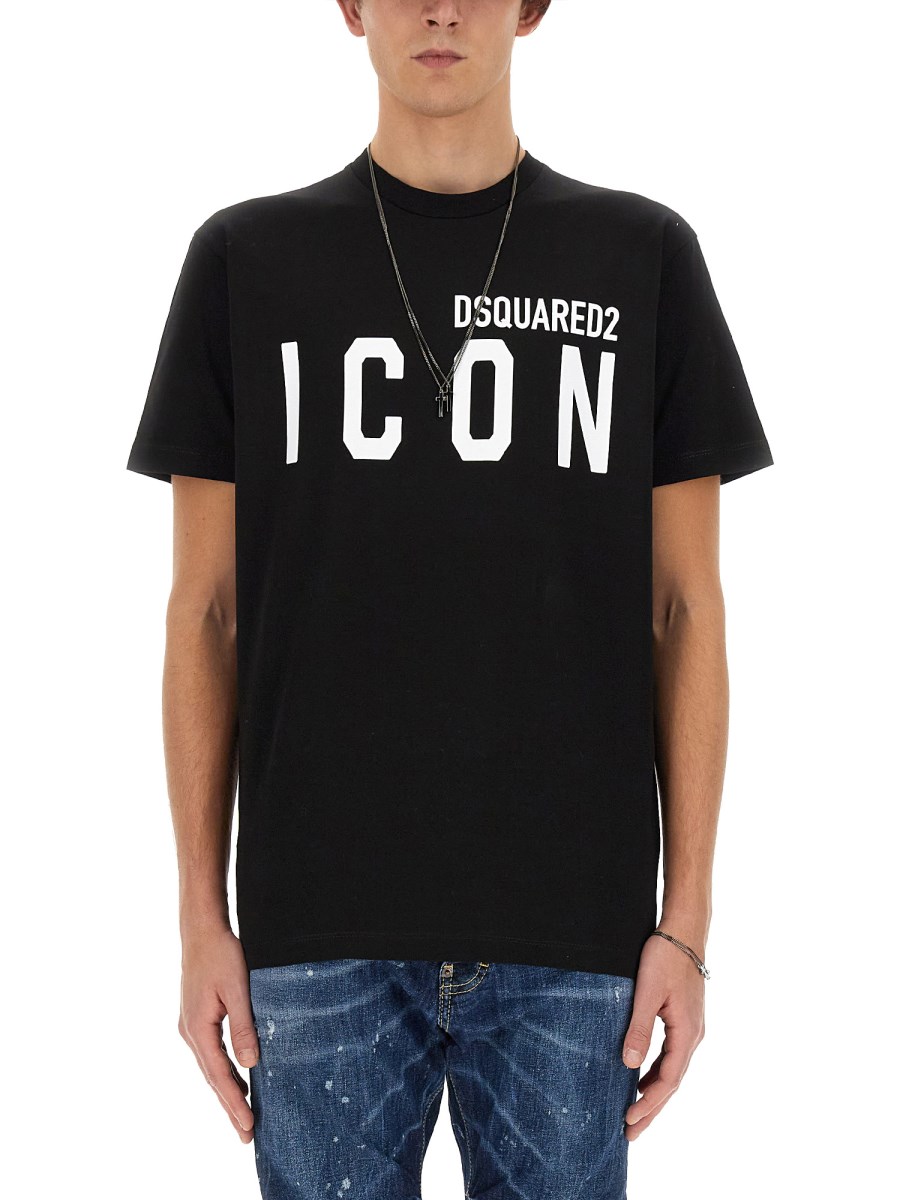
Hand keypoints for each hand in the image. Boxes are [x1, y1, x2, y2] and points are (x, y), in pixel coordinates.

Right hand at [178, 925, 259, 1143]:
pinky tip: (236, 1079)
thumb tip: (250, 1065)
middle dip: (230, 1106)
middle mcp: (190, 1033)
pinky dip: (224, 1071)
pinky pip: (212, 1053)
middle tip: (246, 1135)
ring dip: (227, 1091)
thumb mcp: (237, 990)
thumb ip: (244, 1027)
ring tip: (243, 1116)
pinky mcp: (197, 1019)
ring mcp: (191, 1026)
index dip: (234, 1102)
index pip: (219, 1075)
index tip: (248, 1126)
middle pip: (213, 1078)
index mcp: (198, 1029)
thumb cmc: (221, 955)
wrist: (202, 930)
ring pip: (211, 1067)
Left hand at [620, 923, 705, 1139]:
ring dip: (654, 1093)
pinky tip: (643, 1078)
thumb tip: (629, 1065)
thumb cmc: (664, 957)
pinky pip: (672, 1056)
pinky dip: (658, 1073)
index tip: (628, 1121)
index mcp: (686, 1032)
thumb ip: (639, 1028)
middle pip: (672, 1082)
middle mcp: (693, 1035)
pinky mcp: (685, 1019)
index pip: (667, 1080)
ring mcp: (691, 1028)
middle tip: (630, 1134)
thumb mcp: (647, 992)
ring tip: (634, 1113)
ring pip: (673, 1071)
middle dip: (651, 1109)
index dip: (648, 1103)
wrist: (684, 931)